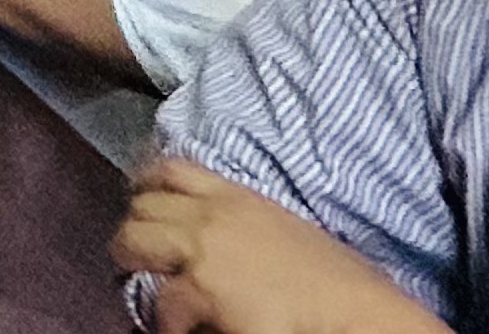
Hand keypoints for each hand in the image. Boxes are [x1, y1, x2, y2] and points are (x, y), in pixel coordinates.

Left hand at [114, 160, 450, 333]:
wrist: (357, 312)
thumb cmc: (336, 282)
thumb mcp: (285, 232)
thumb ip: (246, 227)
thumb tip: (223, 250)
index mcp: (238, 197)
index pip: (173, 170)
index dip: (146, 183)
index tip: (136, 197)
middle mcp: (212, 215)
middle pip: (141, 206)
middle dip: (131, 228)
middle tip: (133, 254)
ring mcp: (201, 249)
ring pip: (131, 242)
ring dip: (131, 265)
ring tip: (141, 289)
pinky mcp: (200, 289)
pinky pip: (159, 302)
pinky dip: (163, 319)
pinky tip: (177, 330)